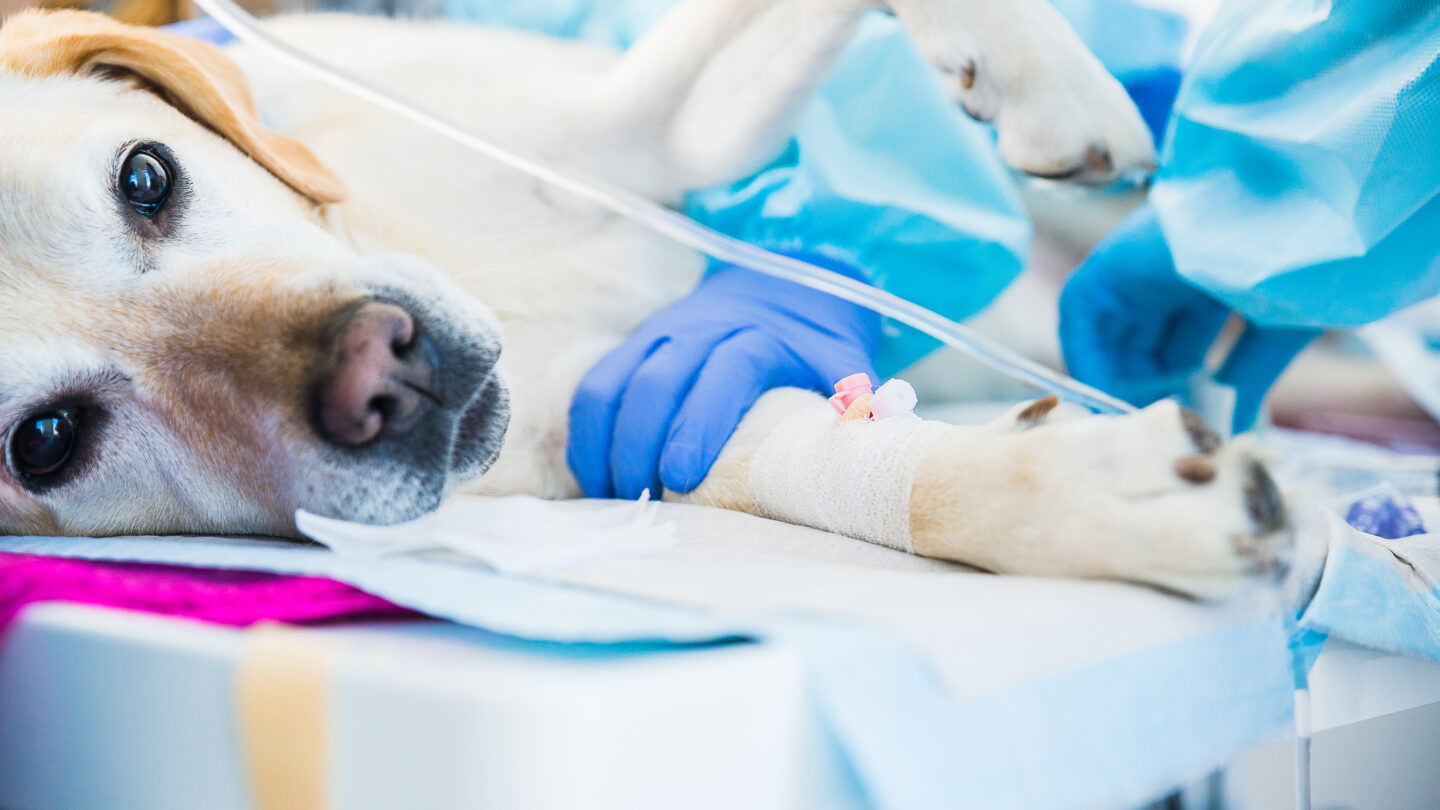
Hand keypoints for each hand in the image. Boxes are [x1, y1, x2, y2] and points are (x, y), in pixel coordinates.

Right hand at [568, 257, 879, 498]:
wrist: (784, 280)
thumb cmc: (815, 340)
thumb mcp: (845, 362)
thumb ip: (856, 405)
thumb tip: (867, 447)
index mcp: (755, 335)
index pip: (721, 376)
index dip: (698, 426)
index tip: (683, 478)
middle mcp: (697, 330)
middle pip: (654, 383)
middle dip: (639, 447)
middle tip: (643, 502)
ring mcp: (657, 336)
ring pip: (609, 385)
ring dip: (601, 446)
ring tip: (610, 499)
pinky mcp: (632, 347)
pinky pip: (593, 388)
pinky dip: (586, 435)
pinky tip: (592, 478)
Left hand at [1059, 204, 1318, 432]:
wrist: (1286, 220)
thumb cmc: (1300, 267)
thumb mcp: (1279, 327)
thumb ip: (1251, 371)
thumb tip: (1240, 421)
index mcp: (1215, 272)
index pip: (1182, 336)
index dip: (1180, 381)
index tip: (1186, 418)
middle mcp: (1170, 267)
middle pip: (1144, 340)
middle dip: (1150, 388)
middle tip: (1159, 427)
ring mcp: (1138, 264)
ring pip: (1111, 332)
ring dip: (1120, 380)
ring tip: (1141, 420)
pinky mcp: (1108, 265)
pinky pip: (1081, 318)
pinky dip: (1089, 359)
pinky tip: (1112, 395)